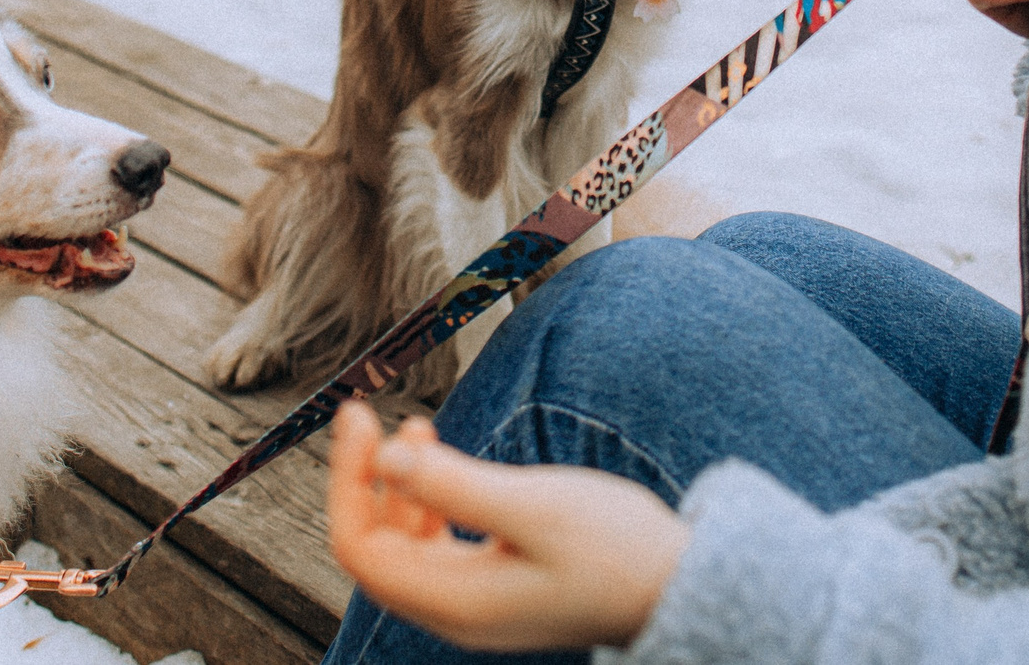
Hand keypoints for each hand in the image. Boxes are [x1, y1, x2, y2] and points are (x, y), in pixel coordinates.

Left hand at [326, 400, 690, 652]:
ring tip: (417, 428)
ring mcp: (476, 604)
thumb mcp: (534, 507)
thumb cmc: (617, 549)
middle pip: (374, 550)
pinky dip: (430, 503)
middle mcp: (456, 612)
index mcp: (456, 602)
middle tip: (370, 415)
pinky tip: (447, 465)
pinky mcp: (498, 588)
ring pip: (405, 547)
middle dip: (363, 480)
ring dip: (397, 488)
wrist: (681, 586)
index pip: (361, 546)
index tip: (359, 416)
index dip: (347, 479)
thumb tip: (384, 459)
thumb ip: (456, 485)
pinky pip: (438, 547)